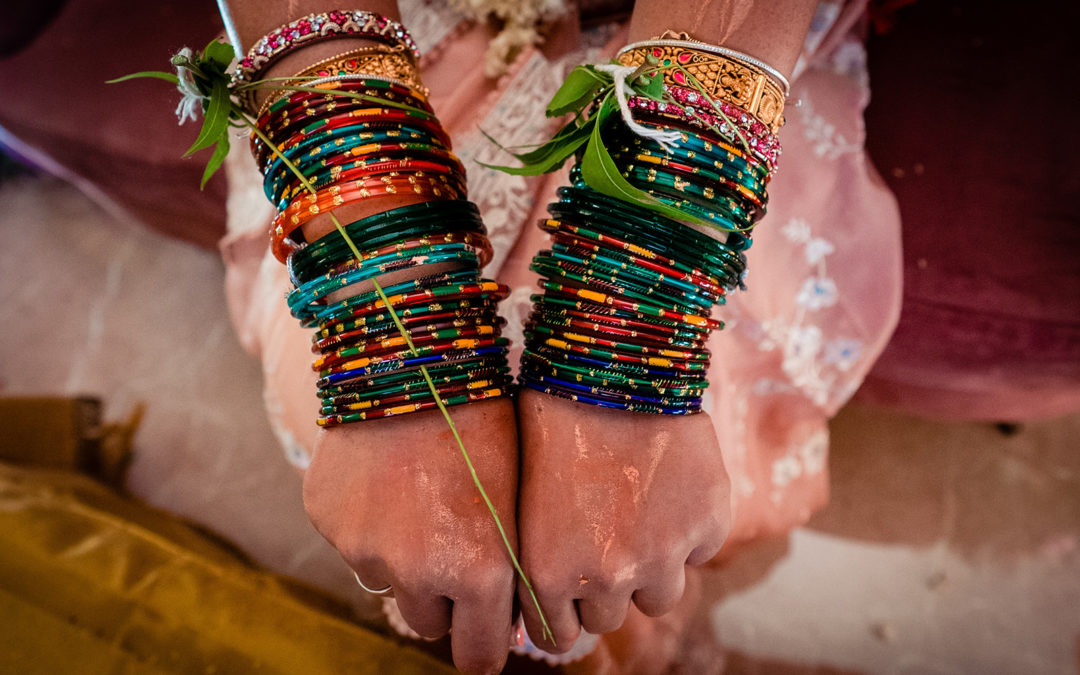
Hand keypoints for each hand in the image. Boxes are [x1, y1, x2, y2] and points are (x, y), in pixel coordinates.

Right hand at [302, 398, 518, 673]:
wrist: (418, 355)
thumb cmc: (488, 418)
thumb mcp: (516, 497)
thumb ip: (508, 564)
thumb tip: (504, 613)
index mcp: (479, 572)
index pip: (479, 657)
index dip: (484, 642)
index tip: (486, 629)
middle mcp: (419, 574)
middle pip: (430, 625)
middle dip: (444, 599)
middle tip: (456, 548)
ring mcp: (365, 551)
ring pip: (389, 582)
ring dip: (405, 560)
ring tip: (422, 499)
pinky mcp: (328, 523)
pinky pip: (352, 543)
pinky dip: (369, 523)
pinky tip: (388, 477)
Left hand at [515, 389, 730, 650]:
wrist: (612, 365)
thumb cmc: (553, 421)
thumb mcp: (528, 503)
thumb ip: (545, 561)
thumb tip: (556, 605)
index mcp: (548, 574)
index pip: (557, 637)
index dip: (561, 612)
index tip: (566, 587)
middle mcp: (605, 578)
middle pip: (608, 617)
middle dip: (603, 584)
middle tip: (601, 534)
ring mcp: (662, 557)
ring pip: (658, 596)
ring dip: (650, 567)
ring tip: (637, 512)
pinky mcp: (707, 527)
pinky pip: (698, 551)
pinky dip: (688, 529)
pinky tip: (667, 485)